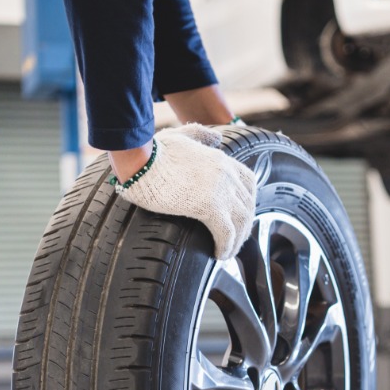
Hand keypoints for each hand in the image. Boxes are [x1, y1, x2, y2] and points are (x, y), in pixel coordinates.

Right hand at [110, 124, 256, 259]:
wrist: (141, 161)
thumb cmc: (153, 150)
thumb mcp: (181, 135)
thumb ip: (201, 134)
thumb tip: (217, 138)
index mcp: (222, 159)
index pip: (249, 182)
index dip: (247, 201)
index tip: (240, 215)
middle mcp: (227, 174)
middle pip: (248, 205)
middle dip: (244, 225)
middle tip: (235, 240)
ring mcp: (221, 190)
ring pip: (241, 222)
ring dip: (237, 241)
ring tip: (227, 253)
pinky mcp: (210, 207)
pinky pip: (227, 233)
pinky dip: (226, 247)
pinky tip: (219, 255)